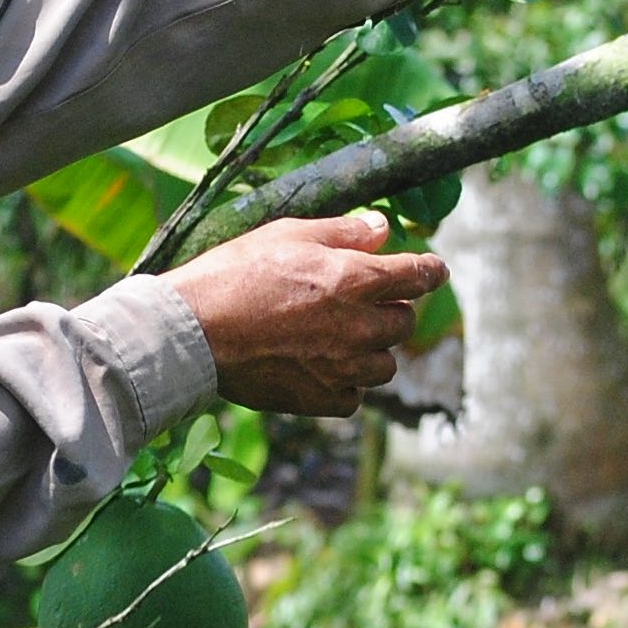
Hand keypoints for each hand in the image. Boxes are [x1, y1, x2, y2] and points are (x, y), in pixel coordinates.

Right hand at [161, 213, 448, 417]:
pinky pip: (354, 398)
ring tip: (342, 338)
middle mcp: (357, 327)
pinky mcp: (319, 399)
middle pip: (403, 322)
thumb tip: (382, 228)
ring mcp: (340, 368)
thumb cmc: (235, 273)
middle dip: (391, 309)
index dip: (430, 270)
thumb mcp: (288, 233)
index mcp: (354, 280)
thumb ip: (343, 231)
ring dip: (372, 350)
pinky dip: (346, 385)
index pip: (416, 275)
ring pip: (384, 365)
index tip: (434, 270)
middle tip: (364, 302)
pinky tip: (323, 368)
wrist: (193, 331)